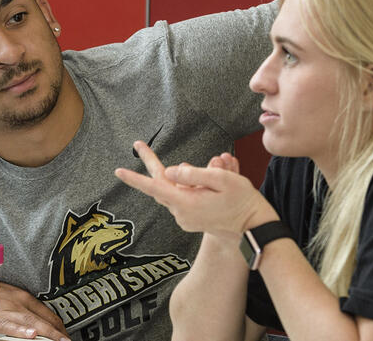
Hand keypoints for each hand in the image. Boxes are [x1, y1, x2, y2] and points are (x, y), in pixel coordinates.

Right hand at [0, 282, 69, 340]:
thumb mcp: (8, 297)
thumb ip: (22, 308)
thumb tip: (35, 322)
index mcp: (23, 297)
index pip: (47, 312)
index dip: (59, 325)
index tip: (64, 333)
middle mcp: (19, 302)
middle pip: (44, 318)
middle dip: (58, 331)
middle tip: (67, 340)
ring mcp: (8, 310)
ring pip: (33, 322)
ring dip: (49, 333)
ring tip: (60, 340)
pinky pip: (10, 325)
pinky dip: (21, 329)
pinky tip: (31, 334)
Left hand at [115, 141, 274, 238]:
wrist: (253, 228)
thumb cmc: (241, 200)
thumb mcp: (221, 179)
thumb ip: (194, 173)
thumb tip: (171, 170)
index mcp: (186, 202)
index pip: (155, 187)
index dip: (135, 179)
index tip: (119, 171)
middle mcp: (181, 213)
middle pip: (161, 184)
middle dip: (153, 164)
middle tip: (140, 145)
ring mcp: (185, 218)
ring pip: (176, 189)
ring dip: (188, 176)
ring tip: (219, 169)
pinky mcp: (190, 219)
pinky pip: (184, 196)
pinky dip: (192, 186)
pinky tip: (213, 185)